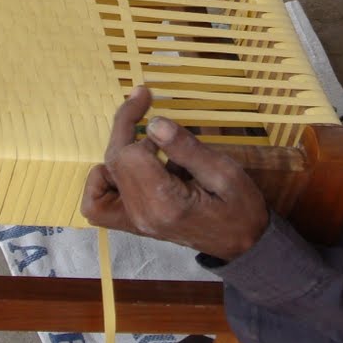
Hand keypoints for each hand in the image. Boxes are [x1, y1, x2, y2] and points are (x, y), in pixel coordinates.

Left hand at [81, 86, 268, 258]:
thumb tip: (153, 124)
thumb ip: (187, 149)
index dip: (131, 119)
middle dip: (125, 127)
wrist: (244, 245)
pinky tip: (131, 167)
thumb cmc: (240, 208)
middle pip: (113, 162)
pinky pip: (98, 205)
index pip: (127, 153)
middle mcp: (142, 215)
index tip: (148, 96)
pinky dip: (104, 181)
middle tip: (145, 104)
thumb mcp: (225, 173)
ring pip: (100, 181)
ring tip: (148, 144)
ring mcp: (135, 222)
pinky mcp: (134, 223)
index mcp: (165, 202)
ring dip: (118, 153)